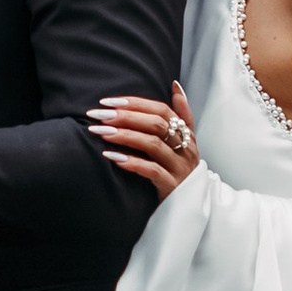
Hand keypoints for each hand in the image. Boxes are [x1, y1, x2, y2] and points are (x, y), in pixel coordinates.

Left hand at [91, 81, 202, 196]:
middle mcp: (185, 148)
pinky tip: (112, 157)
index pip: (162, 110)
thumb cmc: (180, 168)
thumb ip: (181, 114)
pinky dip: (131, 162)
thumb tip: (175, 85)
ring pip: (153, 145)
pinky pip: (151, 170)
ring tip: (101, 132)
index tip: (109, 101)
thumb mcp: (185, 141)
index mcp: (186, 134)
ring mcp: (180, 167)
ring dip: (124, 136)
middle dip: (125, 117)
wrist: (192, 205)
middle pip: (156, 124)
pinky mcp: (172, 186)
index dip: (136, 103)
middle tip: (99, 115)